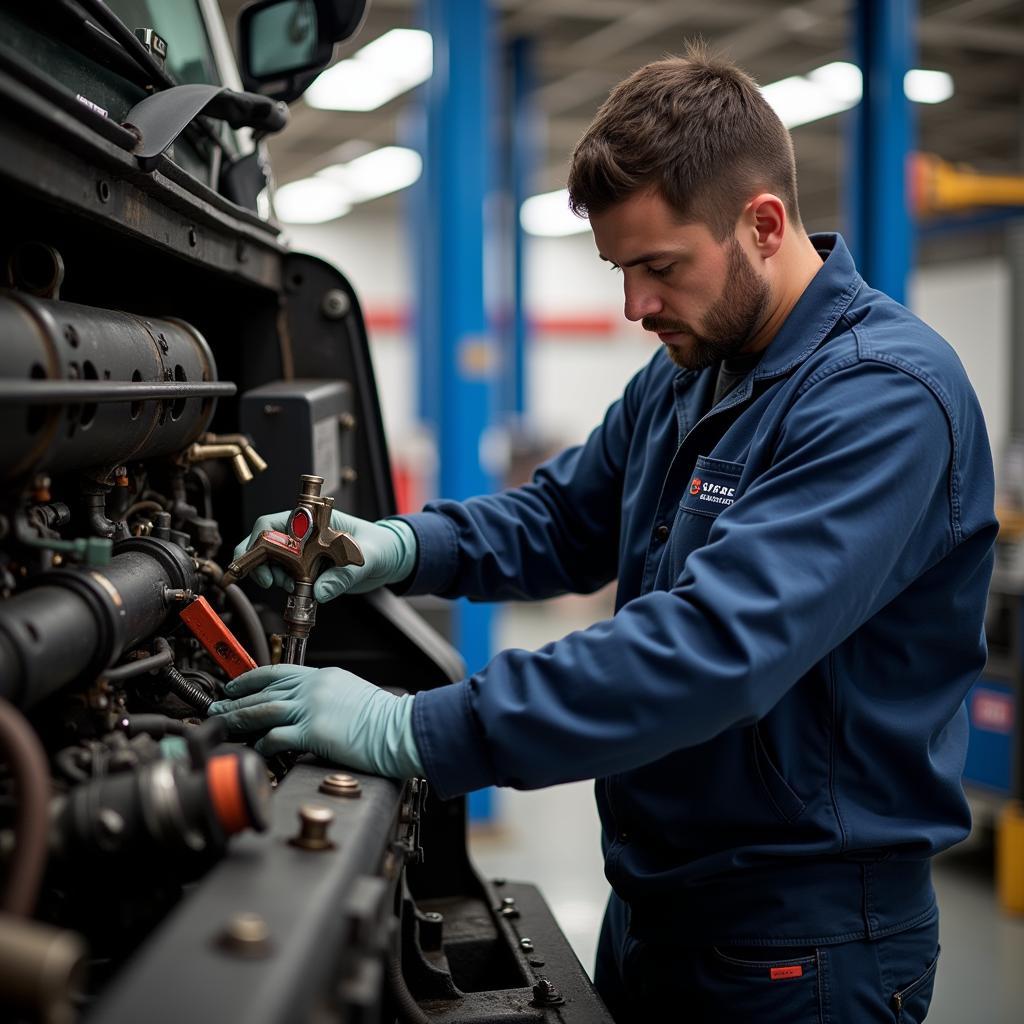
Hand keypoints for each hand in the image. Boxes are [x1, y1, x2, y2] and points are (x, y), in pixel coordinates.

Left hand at [208, 665, 422, 777]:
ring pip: (262, 710)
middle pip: (263, 690)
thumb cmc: (384, 718)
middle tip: (215, 707)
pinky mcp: (313, 731)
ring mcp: (312, 708)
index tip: (233, 685)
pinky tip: (255, 749)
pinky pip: (277, 736)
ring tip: (220, 725)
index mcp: (322, 676)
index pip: (277, 671)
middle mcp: (313, 687)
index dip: (249, 678)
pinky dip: (262, 743)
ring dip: (237, 719)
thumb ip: (324, 697)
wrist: (401, 728)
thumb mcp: (350, 694)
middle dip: (234, 700)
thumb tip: (304, 709)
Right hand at [233, 511, 416, 600]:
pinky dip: (287, 587)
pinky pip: (287, 577)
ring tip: (294, 587)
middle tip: (270, 581)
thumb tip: (321, 591)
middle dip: (260, 563)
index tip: (263, 562)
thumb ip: (344, 575)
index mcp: (313, 519)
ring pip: (272, 562)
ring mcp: (304, 553)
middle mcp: (304, 534)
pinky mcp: (308, 570)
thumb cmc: (381, 544)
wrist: (391, 559)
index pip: (273, 523)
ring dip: (275, 577)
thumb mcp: (367, 557)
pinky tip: (300, 592)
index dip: (261, 541)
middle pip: (264, 543)